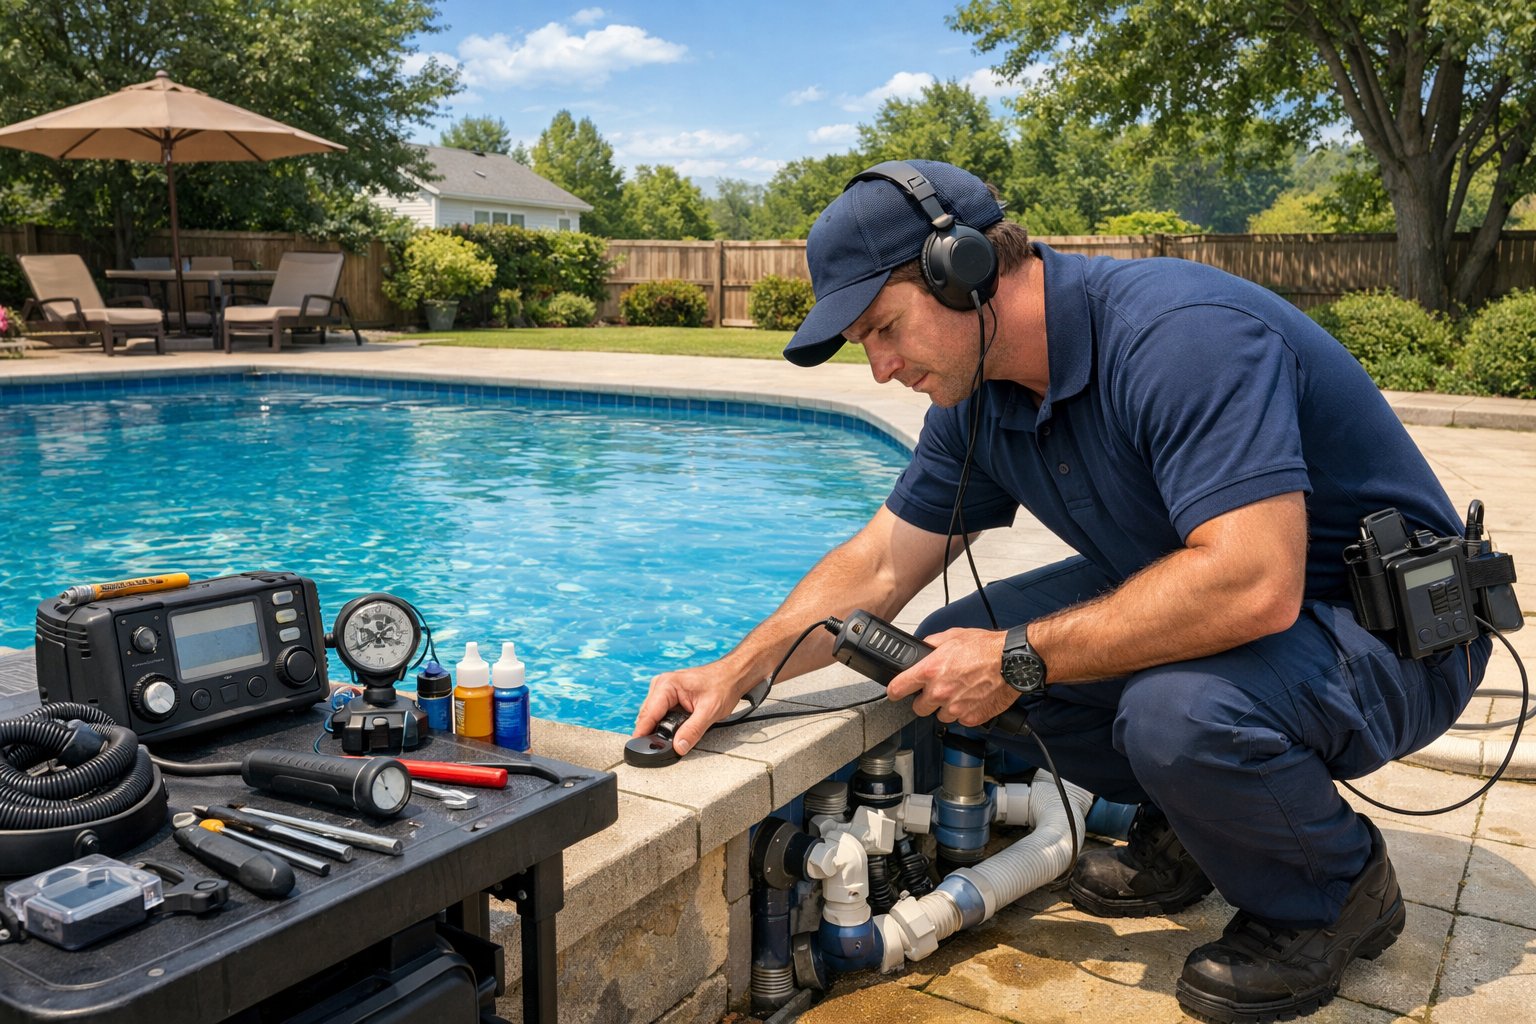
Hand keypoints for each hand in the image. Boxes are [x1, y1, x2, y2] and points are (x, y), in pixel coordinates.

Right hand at [632, 661, 748, 758]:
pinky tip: (673, 730)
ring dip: (659, 728)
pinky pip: (660, 713)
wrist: (733, 675)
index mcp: (667, 685)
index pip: (648, 714)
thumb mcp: (709, 712)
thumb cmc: (723, 686)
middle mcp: (661, 685)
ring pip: (652, 715)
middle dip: (652, 732)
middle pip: (647, 716)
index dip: (642, 733)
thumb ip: (692, 731)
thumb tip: (678, 747)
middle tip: (661, 749)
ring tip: (671, 739)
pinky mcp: (668, 695)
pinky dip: (664, 723)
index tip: (638, 748)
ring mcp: (663, 689)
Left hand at [885, 627, 1018, 726]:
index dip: (895, 690)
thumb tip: (922, 648)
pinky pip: (961, 720)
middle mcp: (940, 692)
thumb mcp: (952, 636)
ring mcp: (955, 708)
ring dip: (946, 707)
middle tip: (937, 690)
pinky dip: (964, 712)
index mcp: (930, 671)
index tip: (895, 692)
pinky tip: (972, 698)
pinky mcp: (971, 718)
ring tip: (960, 692)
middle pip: (918, 708)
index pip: (898, 688)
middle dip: (925, 700)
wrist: (1013, 662)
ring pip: (940, 716)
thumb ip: (932, 645)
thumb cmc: (987, 648)